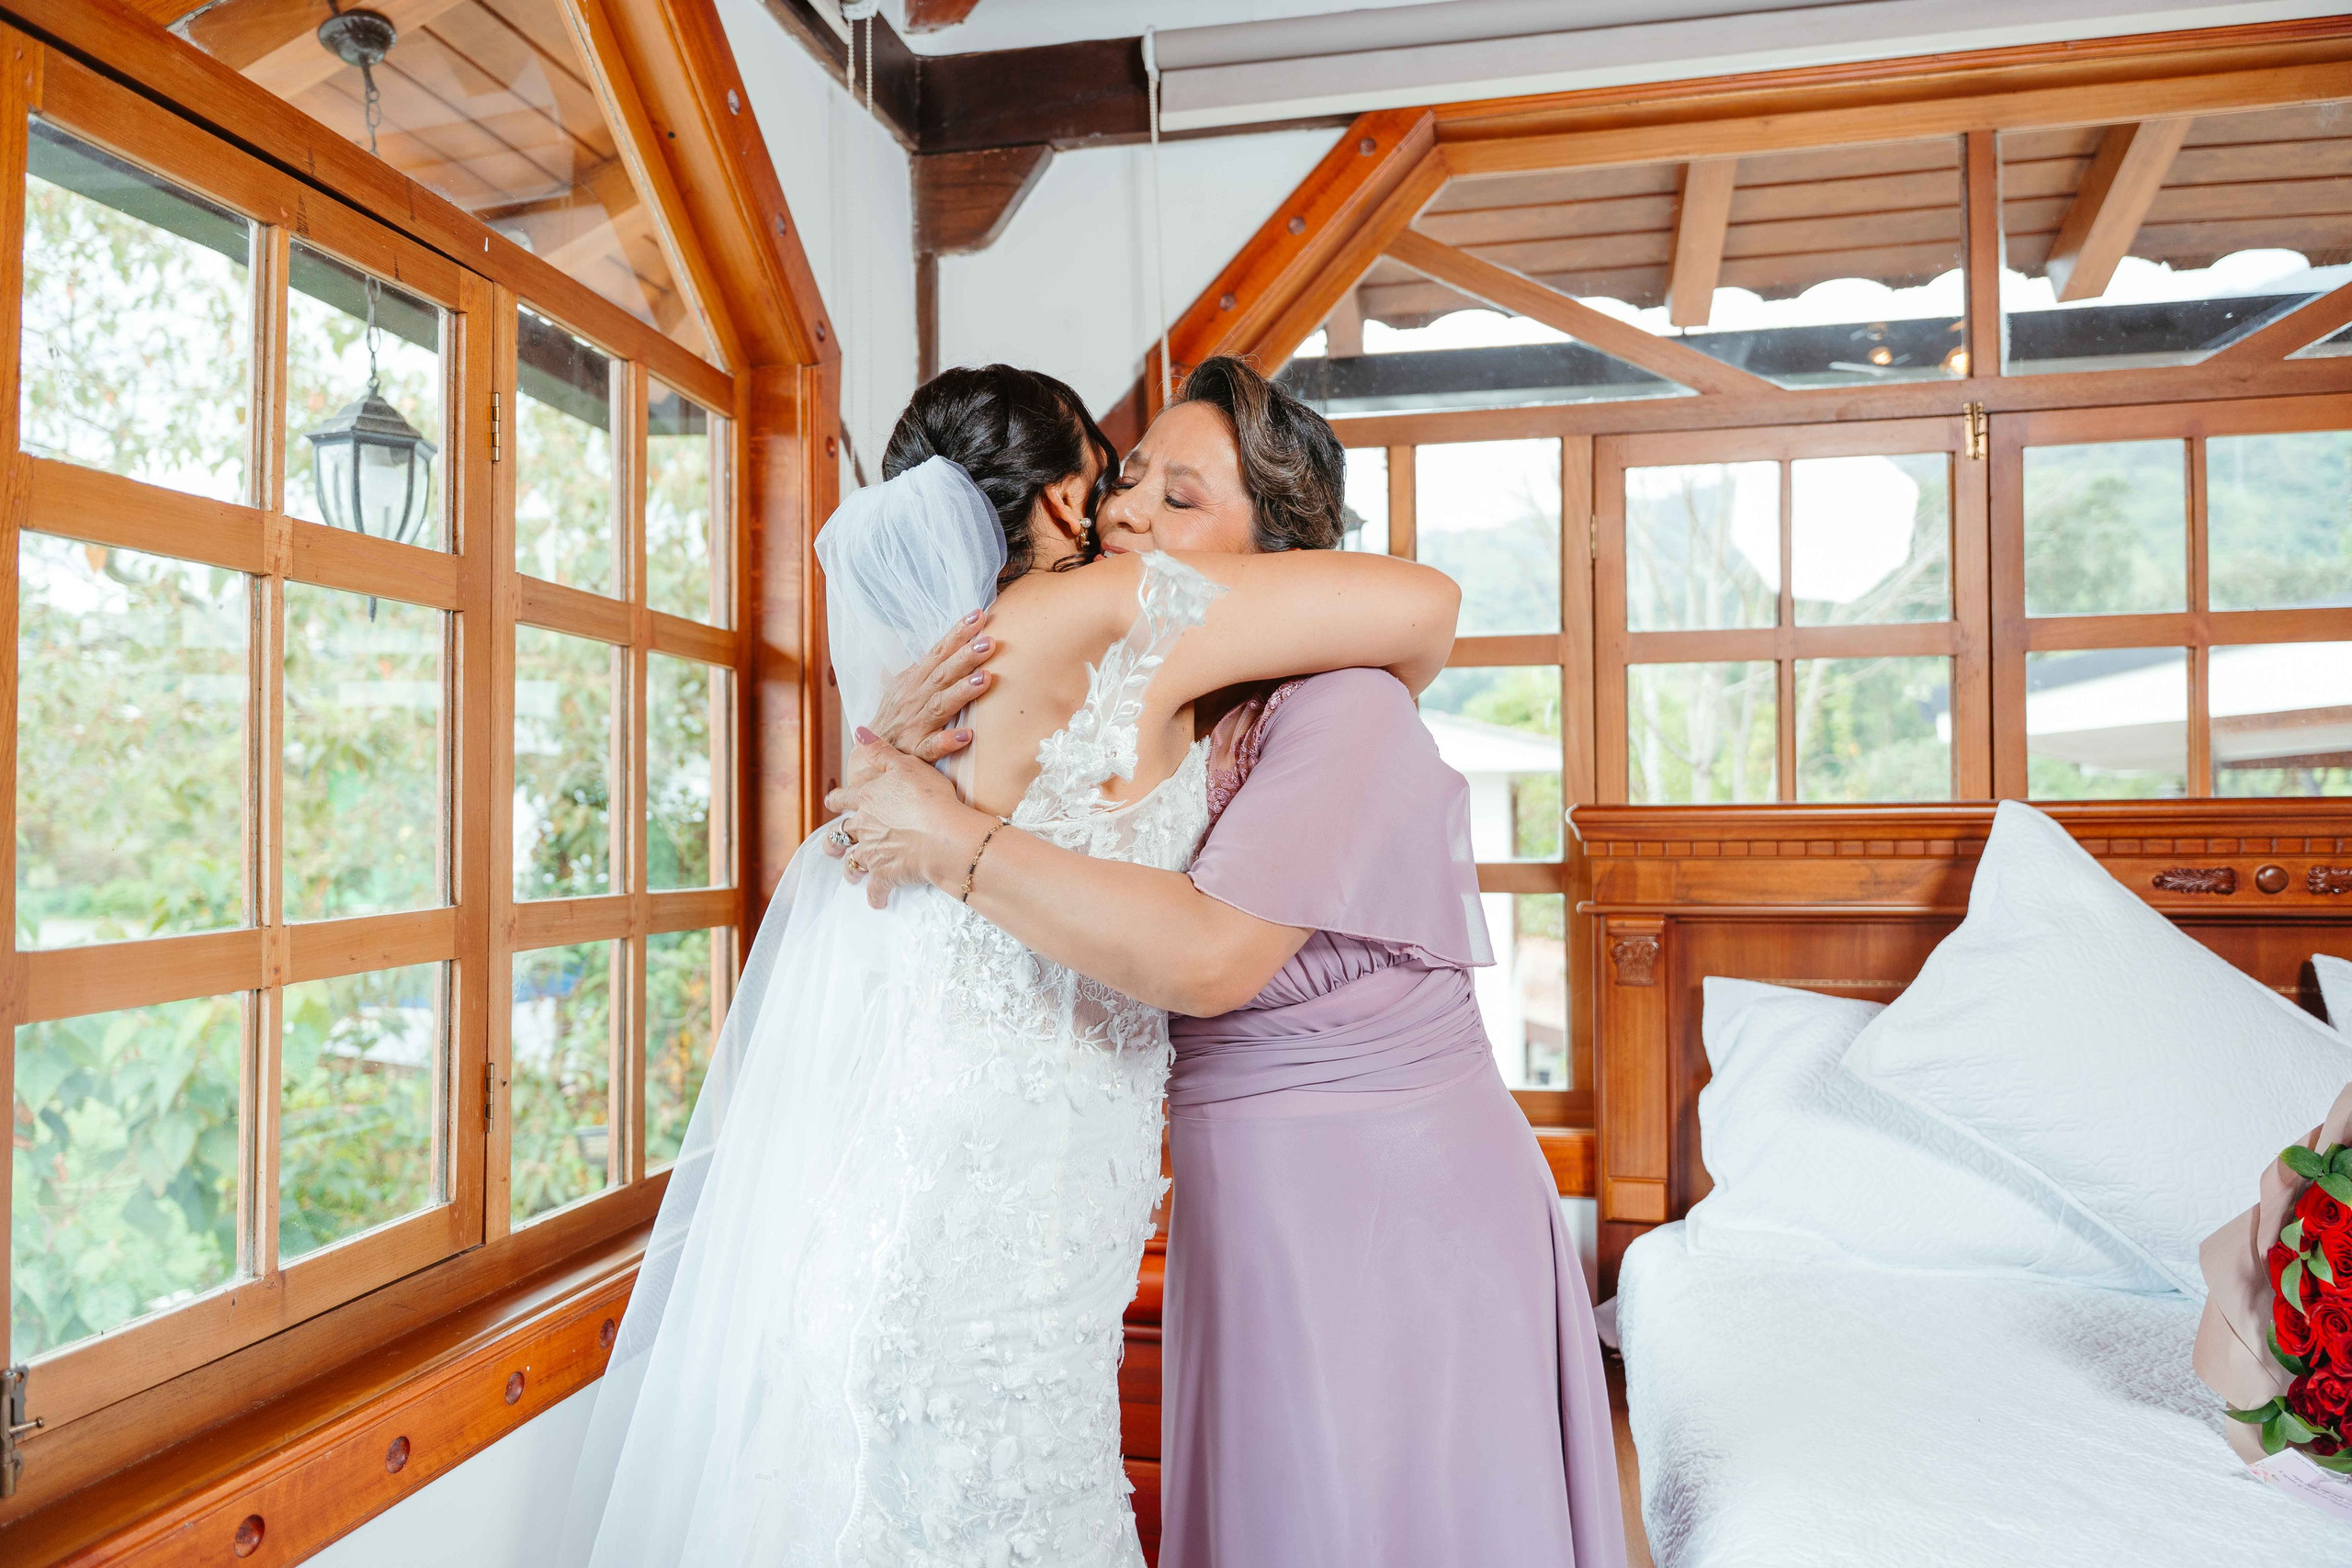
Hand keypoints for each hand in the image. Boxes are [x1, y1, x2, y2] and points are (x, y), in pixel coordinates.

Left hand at [825, 734, 993, 909]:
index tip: (831, 801)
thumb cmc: (928, 797)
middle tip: (830, 845)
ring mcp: (873, 853)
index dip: (837, 798)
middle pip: (840, 834)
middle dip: (834, 840)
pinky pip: (876, 889)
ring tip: (850, 875)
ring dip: (850, 869)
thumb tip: (859, 733)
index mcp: (867, 799)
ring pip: (852, 863)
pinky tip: (876, 902)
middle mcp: (864, 827)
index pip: (844, 797)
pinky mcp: (886, 874)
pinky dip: (875, 896)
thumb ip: (881, 751)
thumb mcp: (906, 764)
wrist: (943, 836)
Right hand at [865, 607, 998, 762]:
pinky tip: (967, 735)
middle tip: (989, 643)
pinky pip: (932, 746)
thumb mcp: (904, 686)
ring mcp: (915, 724)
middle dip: (965, 657)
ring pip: (940, 705)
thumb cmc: (895, 716)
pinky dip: (948, 740)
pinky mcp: (916, 751)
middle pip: (942, 674)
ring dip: (962, 691)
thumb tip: (950, 642)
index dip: (957, 634)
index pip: (938, 652)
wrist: (870, 753)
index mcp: (913, 680)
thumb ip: (927, 668)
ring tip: (986, 678)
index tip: (978, 616)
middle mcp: (914, 698)